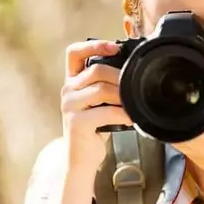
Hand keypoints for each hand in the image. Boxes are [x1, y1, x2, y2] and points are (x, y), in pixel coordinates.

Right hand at [60, 40, 131, 171]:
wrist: (82, 158)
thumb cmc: (95, 128)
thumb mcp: (100, 102)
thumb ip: (107, 86)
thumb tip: (133, 72)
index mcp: (72, 81)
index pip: (74, 53)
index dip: (94, 45)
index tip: (115, 47)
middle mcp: (67, 90)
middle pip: (96, 70)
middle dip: (120, 76)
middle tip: (136, 86)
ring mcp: (69, 106)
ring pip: (101, 89)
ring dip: (123, 96)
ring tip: (135, 104)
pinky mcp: (76, 122)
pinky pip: (105, 111)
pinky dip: (123, 114)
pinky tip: (131, 119)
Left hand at [173, 48, 203, 187]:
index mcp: (192, 129)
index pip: (164, 107)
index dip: (159, 91)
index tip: (159, 76)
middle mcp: (180, 139)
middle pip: (159, 113)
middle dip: (160, 97)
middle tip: (162, 78)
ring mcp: (179, 146)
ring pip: (162, 121)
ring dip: (164, 107)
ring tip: (168, 90)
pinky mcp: (183, 149)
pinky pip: (170, 129)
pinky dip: (173, 117)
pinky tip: (180, 109)